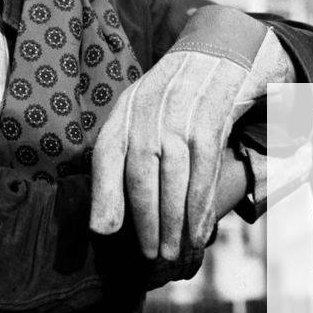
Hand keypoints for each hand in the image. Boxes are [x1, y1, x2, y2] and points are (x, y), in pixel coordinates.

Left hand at [89, 6, 293, 257]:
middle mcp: (149, 111)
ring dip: (175, 221)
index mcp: (125, 111)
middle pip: (143, 174)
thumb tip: (100, 228)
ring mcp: (182, 116)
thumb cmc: (166, 100)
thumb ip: (114, 165)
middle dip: (146, 220)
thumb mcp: (134, 118)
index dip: (105, 194)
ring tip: (173, 252)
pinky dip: (202, 205)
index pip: (107, 153)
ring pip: (176, 178)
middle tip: (150, 256)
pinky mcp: (212, 121)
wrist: (212, 56)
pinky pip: (205, 171)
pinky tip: (199, 230)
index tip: (105, 233)